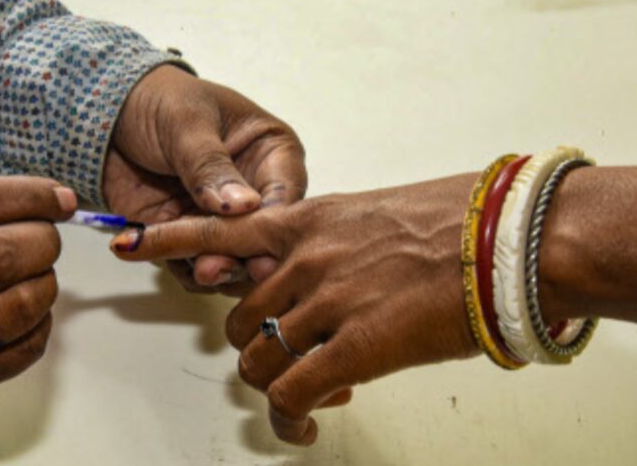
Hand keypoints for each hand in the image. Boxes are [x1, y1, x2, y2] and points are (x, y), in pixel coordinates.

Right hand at [0, 177, 76, 444]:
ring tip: (39, 271)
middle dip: (40, 239)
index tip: (56, 195)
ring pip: (15, 307)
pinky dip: (39, 324)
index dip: (23, 195)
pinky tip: (29, 311)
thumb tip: (32, 199)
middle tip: (46, 236)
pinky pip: (18, 352)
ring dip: (45, 281)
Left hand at [105, 64, 305, 292]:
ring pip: (230, 256)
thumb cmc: (158, 100)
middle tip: (217, 266)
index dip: (273, 225)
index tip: (260, 248)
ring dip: (213, 268)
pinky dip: (184, 269)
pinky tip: (169, 262)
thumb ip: (210, 165)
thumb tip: (243, 206)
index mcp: (272, 153)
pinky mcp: (188, 234)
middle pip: (261, 236)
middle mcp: (254, 190)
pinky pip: (193, 263)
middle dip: (240, 255)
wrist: (105, 114)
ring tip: (197, 271)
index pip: (284, 195)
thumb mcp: (187, 123)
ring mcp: (220, 217)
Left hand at [108, 174, 481, 444]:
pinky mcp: (357, 347)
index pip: (219, 226)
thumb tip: (317, 281)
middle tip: (288, 352)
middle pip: (239, 314)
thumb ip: (332, 245)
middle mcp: (307, 258)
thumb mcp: (376, 216)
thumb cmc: (457, 222)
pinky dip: (291, 413)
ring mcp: (328, 301)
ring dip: (273, 377)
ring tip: (306, 385)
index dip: (169, 238)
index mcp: (309, 220)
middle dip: (254, 340)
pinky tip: (305, 421)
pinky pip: (295, 391)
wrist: (509, 238)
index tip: (127, 243)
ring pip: (259, 355)